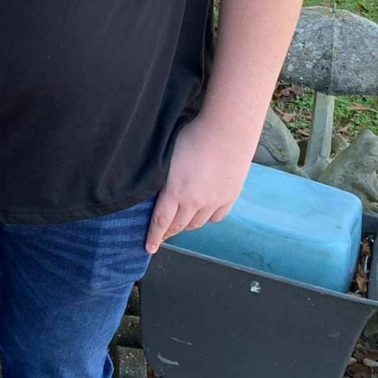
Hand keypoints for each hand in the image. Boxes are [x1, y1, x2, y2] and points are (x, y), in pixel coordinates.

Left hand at [145, 115, 251, 254]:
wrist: (228, 130)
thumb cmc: (194, 136)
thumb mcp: (168, 156)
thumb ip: (163, 179)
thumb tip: (157, 190)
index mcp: (175, 191)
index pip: (160, 222)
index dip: (153, 237)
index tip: (148, 248)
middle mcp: (195, 202)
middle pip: (178, 226)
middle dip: (167, 233)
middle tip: (160, 237)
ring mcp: (214, 201)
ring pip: (197, 224)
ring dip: (186, 226)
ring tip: (179, 224)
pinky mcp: (229, 197)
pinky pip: (215, 217)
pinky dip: (205, 219)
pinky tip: (201, 215)